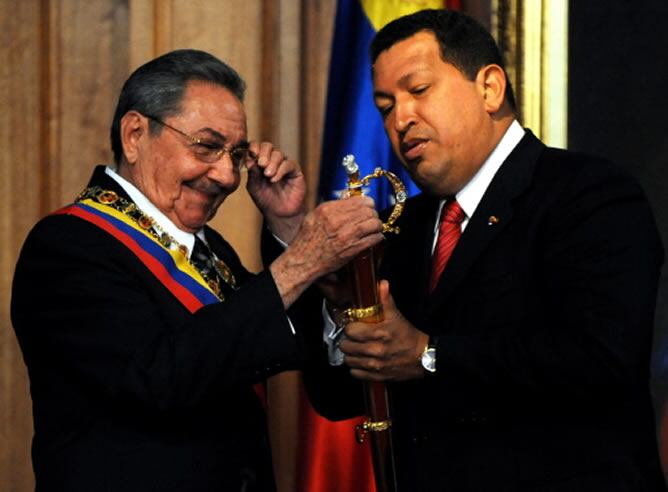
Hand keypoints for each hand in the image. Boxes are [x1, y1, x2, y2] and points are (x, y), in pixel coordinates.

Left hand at [246, 141, 305, 241]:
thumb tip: (250, 160)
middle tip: (261, 164)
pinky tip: (274, 179)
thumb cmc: (265, 198)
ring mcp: (284, 164)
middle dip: (263, 153)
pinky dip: (280, 170)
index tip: (251, 154)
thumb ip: (252, 173)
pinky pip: (288, 164)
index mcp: (259, 161)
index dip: (253, 148)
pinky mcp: (295, 170)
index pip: (256, 147)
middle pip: (268, 146)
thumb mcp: (254, 186)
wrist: (279, 212)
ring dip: (272, 163)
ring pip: (278, 154)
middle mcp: (272, 160)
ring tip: (267, 175)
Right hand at [269, 196, 383, 307]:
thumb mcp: (314, 216)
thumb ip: (331, 207)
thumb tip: (348, 200)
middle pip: (369, 211)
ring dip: (377, 226)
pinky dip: (377, 237)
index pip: (359, 201)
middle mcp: (338, 220)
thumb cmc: (307, 240)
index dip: (368, 204)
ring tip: (374, 228)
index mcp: (328, 210)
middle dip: (373, 215)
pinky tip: (374, 238)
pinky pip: (373, 238)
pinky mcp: (352, 248)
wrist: (303, 260)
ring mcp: (346, 235)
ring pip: (374, 223)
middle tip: (372, 219)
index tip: (368, 207)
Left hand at [340, 280, 428, 381]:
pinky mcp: (376, 376)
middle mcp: (375, 350)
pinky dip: (356, 368)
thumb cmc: (408, 335)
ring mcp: (375, 365)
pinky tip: (362, 360)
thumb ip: (386, 300)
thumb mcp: (397, 316)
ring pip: (348, 360)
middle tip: (353, 338)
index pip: (350, 330)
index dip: (350, 327)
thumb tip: (381, 283)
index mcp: (379, 333)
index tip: (353, 326)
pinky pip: (355, 373)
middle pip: (345, 346)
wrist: (423, 357)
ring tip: (356, 349)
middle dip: (347, 341)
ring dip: (351, 355)